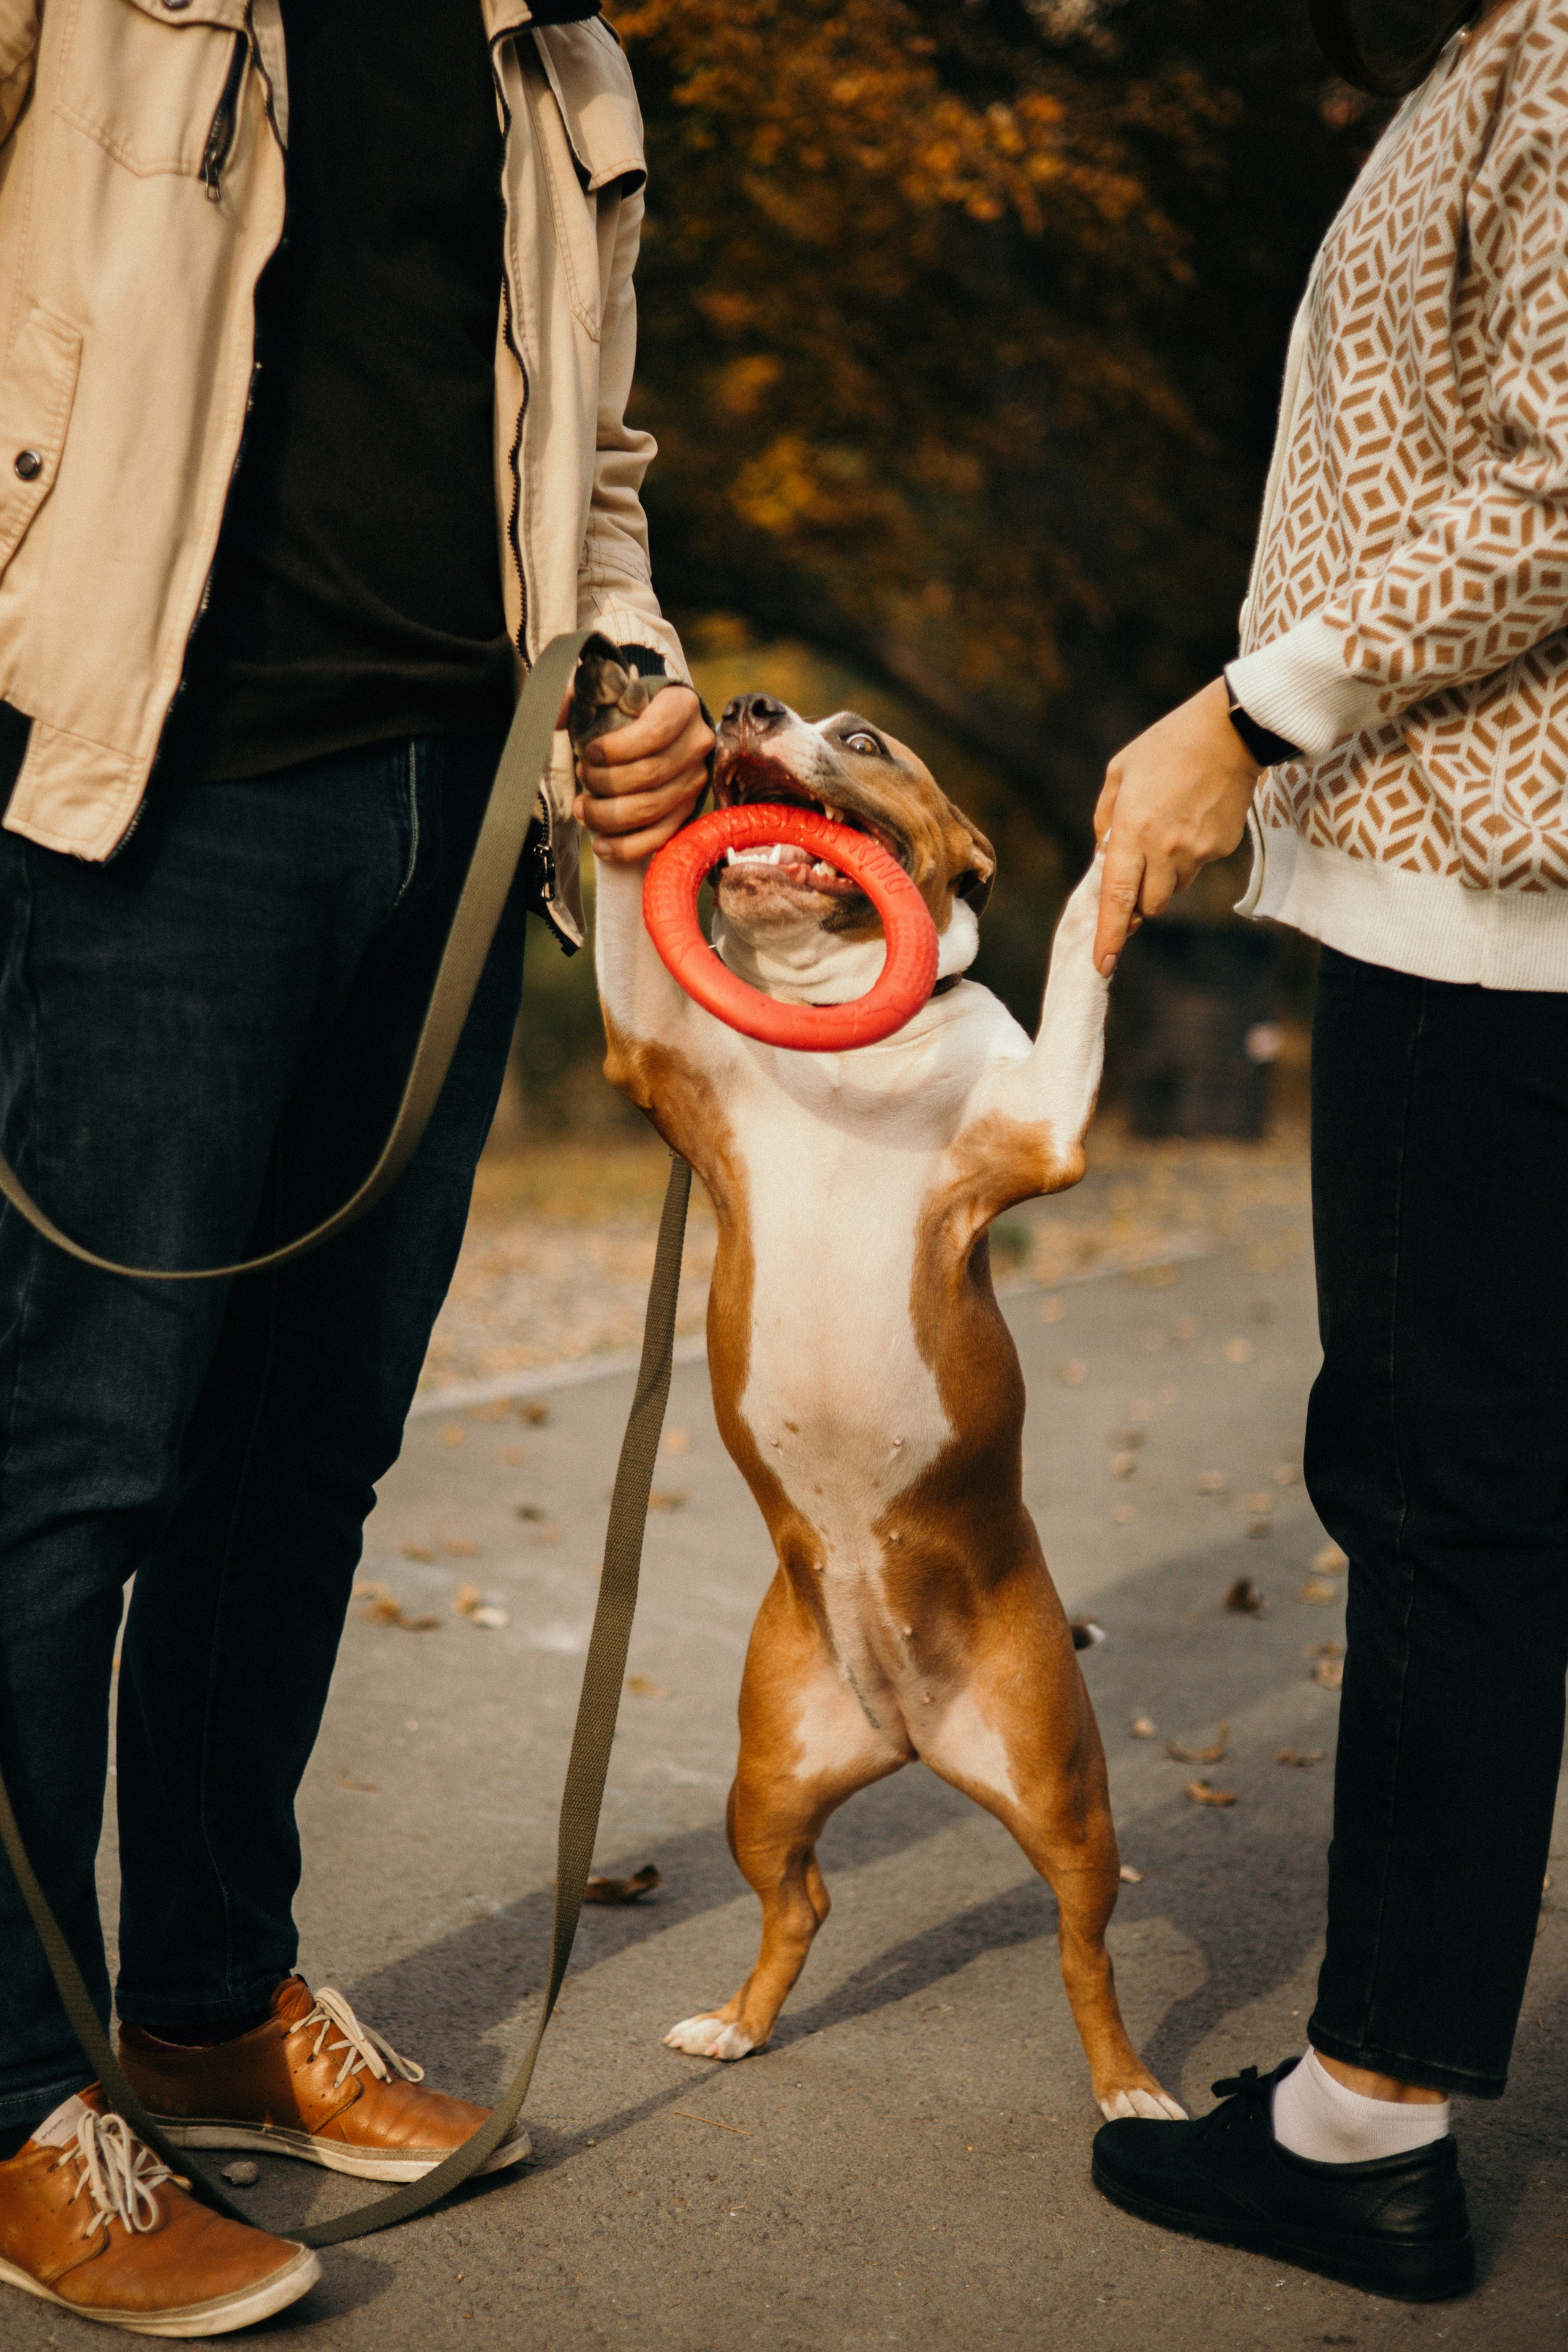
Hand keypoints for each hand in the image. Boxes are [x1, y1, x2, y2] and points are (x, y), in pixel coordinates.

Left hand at [569, 681, 712, 861]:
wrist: (661, 723)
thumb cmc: (628, 708)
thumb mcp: (610, 691)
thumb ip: (583, 695)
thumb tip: (554, 712)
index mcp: (681, 707)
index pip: (654, 733)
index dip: (616, 748)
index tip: (589, 751)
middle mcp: (696, 744)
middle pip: (649, 775)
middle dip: (605, 781)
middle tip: (582, 776)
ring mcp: (695, 781)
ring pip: (651, 809)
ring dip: (608, 814)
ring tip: (583, 808)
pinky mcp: (687, 809)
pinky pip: (659, 837)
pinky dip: (627, 846)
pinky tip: (601, 845)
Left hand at [1091, 677, 1260, 976]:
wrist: (1230, 731)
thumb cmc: (1167, 746)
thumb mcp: (1119, 773)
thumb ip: (1105, 819)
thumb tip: (1102, 855)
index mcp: (1132, 829)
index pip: (1116, 896)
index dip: (1108, 935)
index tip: (1102, 966)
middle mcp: (1164, 848)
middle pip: (1148, 906)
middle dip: (1138, 899)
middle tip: (1135, 869)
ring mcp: (1197, 851)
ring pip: (1173, 889)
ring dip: (1164, 875)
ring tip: (1168, 829)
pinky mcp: (1221, 848)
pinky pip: (1197, 867)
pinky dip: (1188, 855)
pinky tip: (1192, 819)